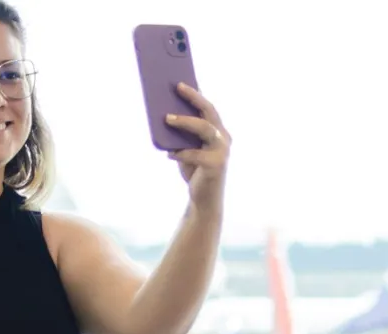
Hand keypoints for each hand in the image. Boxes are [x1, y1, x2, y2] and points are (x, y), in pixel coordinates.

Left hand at [165, 82, 231, 211]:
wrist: (203, 198)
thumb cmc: (194, 170)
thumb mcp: (186, 148)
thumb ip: (181, 135)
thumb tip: (164, 115)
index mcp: (217, 131)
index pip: (207, 107)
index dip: (196, 93)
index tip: (182, 80)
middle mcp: (223, 137)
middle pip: (209, 112)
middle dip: (194, 98)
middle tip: (177, 87)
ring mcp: (222, 151)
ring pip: (205, 128)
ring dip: (185, 122)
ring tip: (167, 118)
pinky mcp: (216, 165)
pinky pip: (196, 154)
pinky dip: (181, 153)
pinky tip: (169, 153)